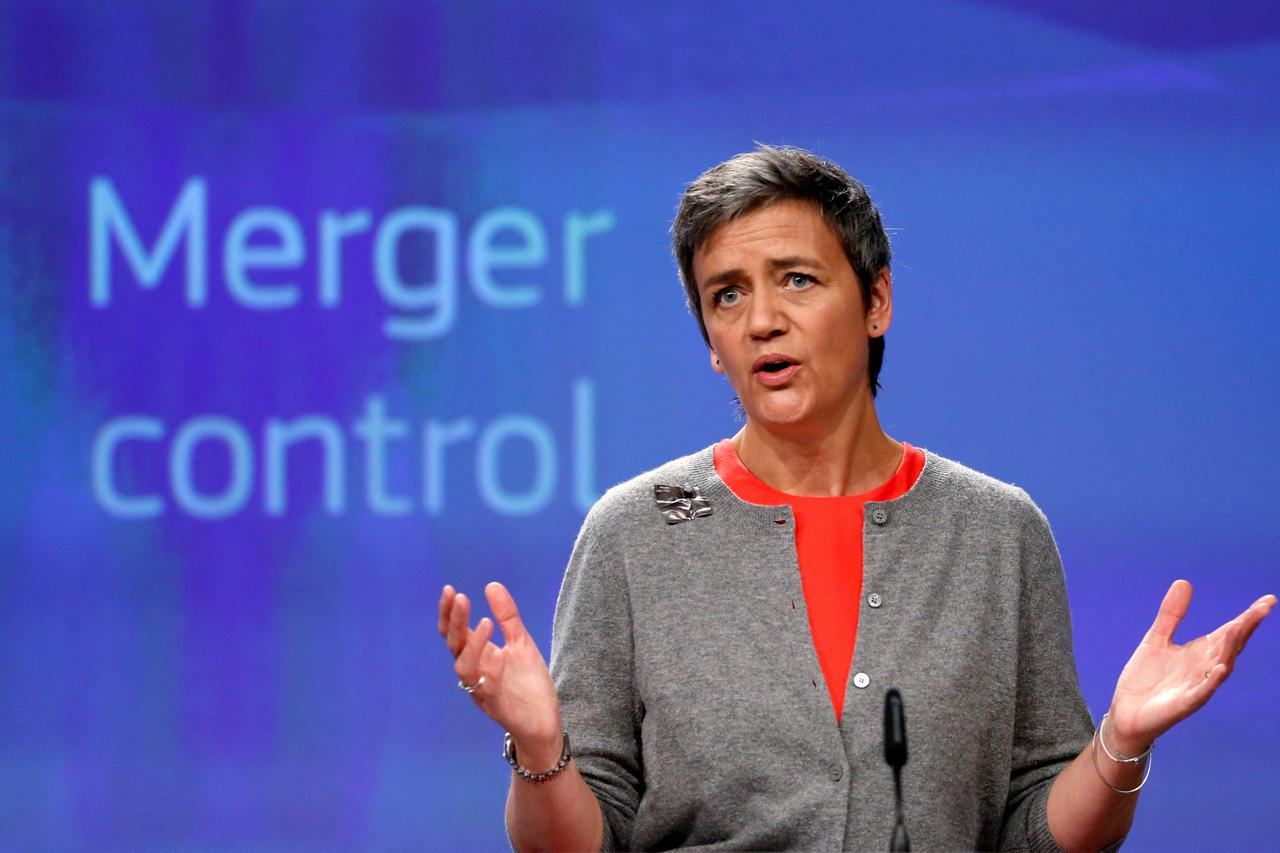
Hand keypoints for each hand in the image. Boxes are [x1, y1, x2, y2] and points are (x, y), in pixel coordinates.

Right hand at [439, 582, 563, 753]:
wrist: (544, 721)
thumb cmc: (527, 684)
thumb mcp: (520, 642)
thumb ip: (506, 617)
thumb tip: (491, 585)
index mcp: (478, 656)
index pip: (454, 632)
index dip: (449, 613)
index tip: (449, 590)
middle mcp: (475, 672)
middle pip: (455, 645)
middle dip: (455, 621)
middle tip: (461, 598)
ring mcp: (483, 690)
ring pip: (464, 668)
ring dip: (472, 645)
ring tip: (484, 622)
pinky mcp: (498, 707)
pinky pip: (488, 689)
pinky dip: (492, 672)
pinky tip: (500, 655)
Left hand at [1107, 579, 1275, 752]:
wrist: (1126, 713)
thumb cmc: (1146, 679)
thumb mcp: (1156, 639)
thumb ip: (1171, 614)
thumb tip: (1185, 582)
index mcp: (1200, 653)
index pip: (1229, 632)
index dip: (1248, 617)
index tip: (1268, 600)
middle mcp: (1204, 668)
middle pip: (1231, 645)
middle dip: (1246, 627)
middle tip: (1263, 608)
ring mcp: (1197, 686)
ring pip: (1220, 666)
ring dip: (1230, 647)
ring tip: (1239, 626)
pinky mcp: (1184, 703)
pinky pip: (1202, 691)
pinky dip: (1212, 680)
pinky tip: (1221, 667)